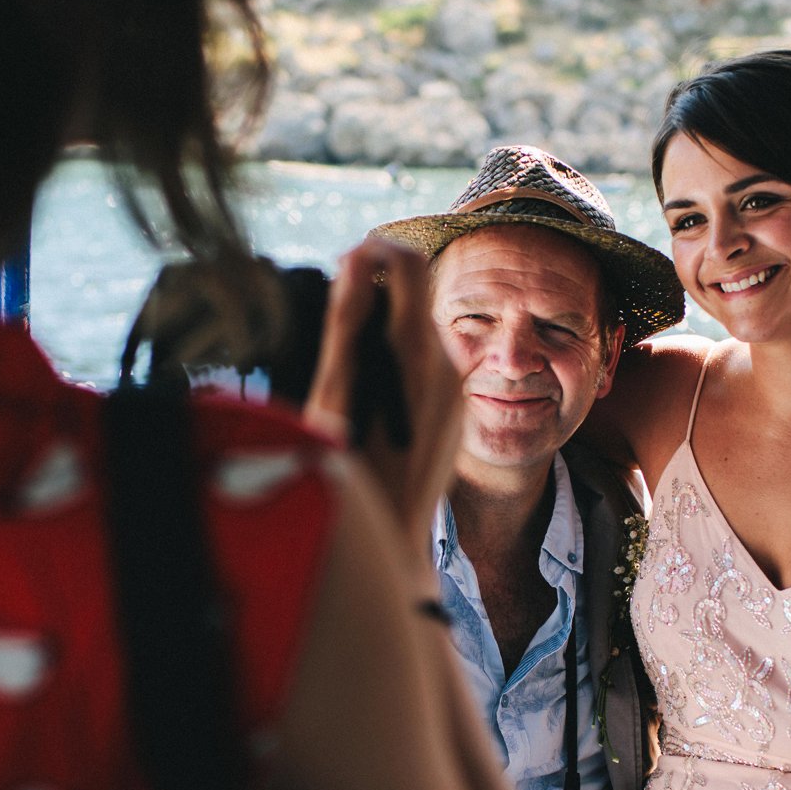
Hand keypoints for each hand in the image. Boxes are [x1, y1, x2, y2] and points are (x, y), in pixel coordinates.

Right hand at [303, 238, 462, 547]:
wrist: (393, 541)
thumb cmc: (353, 477)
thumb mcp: (336, 394)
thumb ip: (347, 323)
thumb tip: (354, 261)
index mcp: (418, 354)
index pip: (408, 264)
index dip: (375, 248)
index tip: (344, 259)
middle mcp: (448, 364)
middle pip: (414, 295)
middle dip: (376, 289)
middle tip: (334, 310)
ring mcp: (456, 388)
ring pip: (420, 329)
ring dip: (385, 325)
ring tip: (348, 360)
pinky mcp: (455, 408)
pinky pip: (428, 362)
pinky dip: (399, 357)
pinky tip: (373, 392)